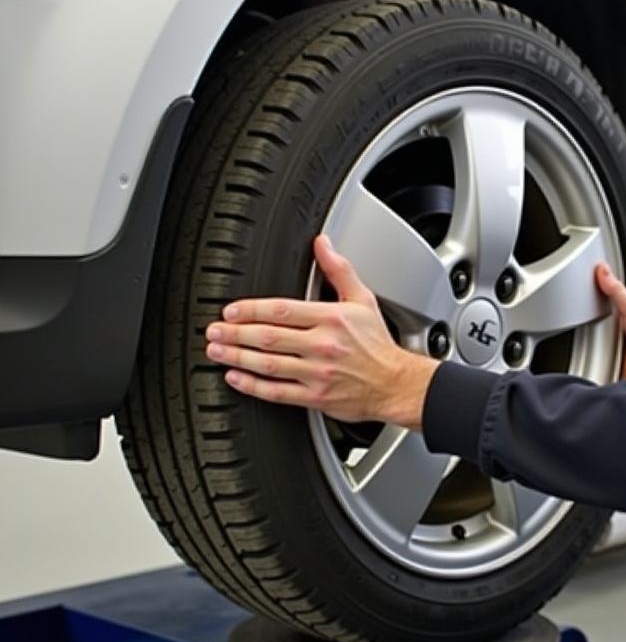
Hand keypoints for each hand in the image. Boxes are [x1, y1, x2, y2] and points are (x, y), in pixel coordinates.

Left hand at [205, 235, 437, 429]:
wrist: (396, 384)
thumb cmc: (378, 345)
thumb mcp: (363, 300)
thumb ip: (338, 270)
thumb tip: (322, 244)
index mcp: (331, 319)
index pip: (281, 310)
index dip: (251, 309)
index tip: (232, 310)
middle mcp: (322, 346)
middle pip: (268, 337)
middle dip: (234, 333)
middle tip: (213, 330)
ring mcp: (317, 373)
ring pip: (268, 364)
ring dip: (236, 357)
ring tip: (216, 351)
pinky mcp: (315, 397)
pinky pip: (277, 392)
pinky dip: (252, 386)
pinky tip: (236, 378)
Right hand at [595, 263, 625, 381]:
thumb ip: (616, 290)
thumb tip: (603, 270)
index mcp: (617, 320)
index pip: (594, 313)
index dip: (584, 310)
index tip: (575, 303)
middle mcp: (613, 338)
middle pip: (588, 336)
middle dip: (584, 337)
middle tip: (585, 331)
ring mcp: (612, 356)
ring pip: (590, 356)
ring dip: (591, 355)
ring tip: (596, 350)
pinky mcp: (612, 373)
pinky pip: (596, 374)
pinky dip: (594, 371)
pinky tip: (596, 366)